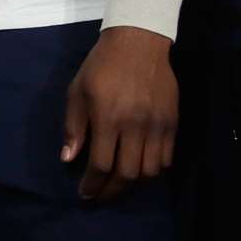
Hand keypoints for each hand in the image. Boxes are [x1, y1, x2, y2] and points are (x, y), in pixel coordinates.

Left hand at [62, 25, 177, 202]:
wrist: (137, 44)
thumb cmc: (100, 67)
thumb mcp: (77, 92)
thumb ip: (73, 127)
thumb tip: (67, 159)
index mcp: (108, 118)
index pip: (101, 164)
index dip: (92, 184)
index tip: (84, 194)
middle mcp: (135, 126)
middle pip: (128, 174)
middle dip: (112, 191)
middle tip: (101, 196)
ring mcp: (157, 126)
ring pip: (150, 170)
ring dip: (133, 183)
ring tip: (118, 184)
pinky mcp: (172, 123)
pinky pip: (167, 158)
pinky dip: (154, 169)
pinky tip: (139, 168)